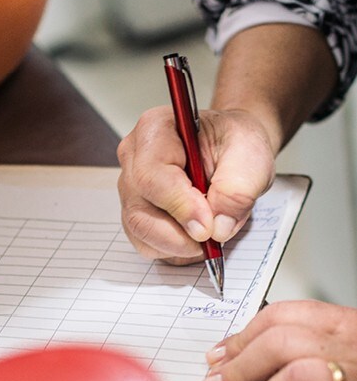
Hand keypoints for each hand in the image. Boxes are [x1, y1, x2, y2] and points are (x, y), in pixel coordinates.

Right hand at [116, 106, 276, 262]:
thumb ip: (237, 189)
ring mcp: (130, 191)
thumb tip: (218, 227)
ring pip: (140, 232)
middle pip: (139, 212)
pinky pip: (146, 244)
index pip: (151, 176)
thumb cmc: (234, 143)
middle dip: (178, 235)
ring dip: (178, 245)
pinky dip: (174, 250)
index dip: (179, 206)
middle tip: (212, 238)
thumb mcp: (250, 154)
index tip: (208, 226)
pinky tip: (196, 237)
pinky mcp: (136, 214)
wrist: (230, 150)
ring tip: (209, 234)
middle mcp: (133, 161)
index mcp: (155, 130)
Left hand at [202, 300, 356, 380]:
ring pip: (300, 376)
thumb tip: (241, 364)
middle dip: (238, 370)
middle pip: (281, 343)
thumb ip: (302, 350)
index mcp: (342, 325)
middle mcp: (352, 343)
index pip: (279, 317)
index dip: (239, 340)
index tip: (215, 360)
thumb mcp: (345, 349)